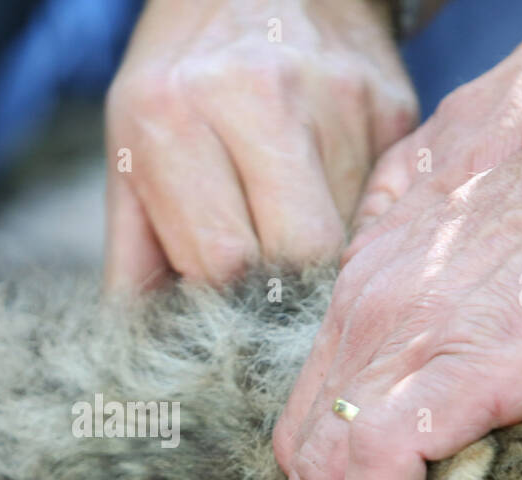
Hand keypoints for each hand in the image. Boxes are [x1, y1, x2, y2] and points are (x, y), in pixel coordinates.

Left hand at [104, 0, 415, 288]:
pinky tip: (327, 195)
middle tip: (268, 291)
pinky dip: (354, 220)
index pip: (221, 261)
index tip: (226, 313)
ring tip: (291, 230)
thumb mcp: (128, 153)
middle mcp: (257, 97)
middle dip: (284, 291)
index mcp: (173, 116)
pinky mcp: (392, 105)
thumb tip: (148, 356)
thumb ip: (134, 260)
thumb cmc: (179, 82)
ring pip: (347, 238)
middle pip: (300, 254)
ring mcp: (335, 98)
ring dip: (321, 257)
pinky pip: (380, 203)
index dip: (226, 304)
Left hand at [273, 0, 521, 479]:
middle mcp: (365, 307)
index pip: (314, 400)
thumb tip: (457, 283)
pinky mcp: (455, 368)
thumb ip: (446, 243)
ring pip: (321, 477)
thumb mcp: (489, 195)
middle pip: (301, 449)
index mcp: (374, 273)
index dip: (343, 475)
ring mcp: (398, 337)